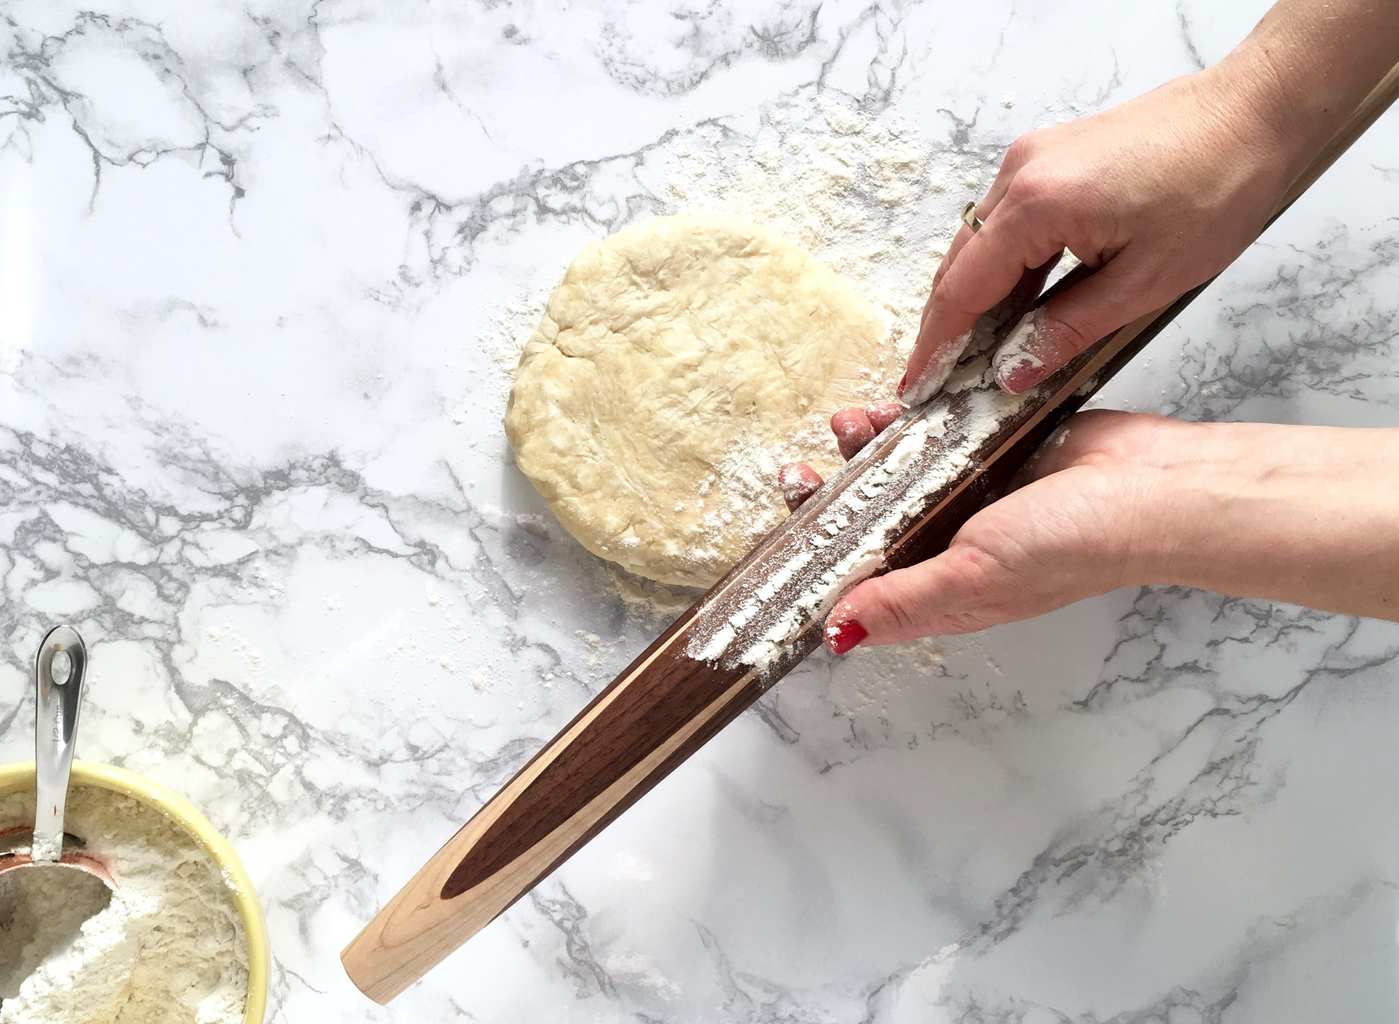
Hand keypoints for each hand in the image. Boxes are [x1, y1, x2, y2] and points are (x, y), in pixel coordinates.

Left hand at [784, 410, 1398, 651]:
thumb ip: (904, 601)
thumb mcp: (974, 577)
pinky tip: (888, 407)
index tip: (782, 533)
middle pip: (869, 525)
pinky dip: (908, 421)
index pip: (859, 584)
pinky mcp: (991, 450)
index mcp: (941, 590)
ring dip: (864, 451)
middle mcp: (950, 547)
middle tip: (800, 472)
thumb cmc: (1074, 543)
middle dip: (828, 500)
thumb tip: (836, 632)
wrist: (1156, 487)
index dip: (815, 562)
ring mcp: (970, 496)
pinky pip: (934, 434)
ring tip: (847, 425)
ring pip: (896, 474)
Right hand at [902, 65, 1295, 402]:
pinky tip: (1014, 304)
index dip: (935, 346)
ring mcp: (1030, 160)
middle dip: (946, 327)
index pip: (961, 290)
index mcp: (1036, 205)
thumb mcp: (1144, 283)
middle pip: (958, 266)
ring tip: (976, 354)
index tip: (916, 387)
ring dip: (974, 298)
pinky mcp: (1048, 158)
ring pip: (978, 245)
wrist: (1254, 112)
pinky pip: (1005, 223)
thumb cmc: (1216, 187)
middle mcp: (1019, 174)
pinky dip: (1001, 267)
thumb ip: (1067, 331)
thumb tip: (1012, 374)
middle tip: (941, 382)